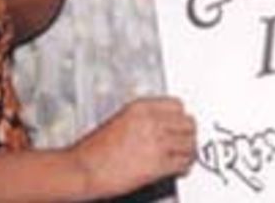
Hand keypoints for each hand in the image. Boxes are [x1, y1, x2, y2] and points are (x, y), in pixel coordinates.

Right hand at [70, 98, 195, 198]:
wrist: (84, 169)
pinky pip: (184, 163)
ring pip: (190, 143)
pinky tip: (180, 167)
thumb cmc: (95, 149)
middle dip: (188, 134)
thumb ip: (144, 119)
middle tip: (186, 141)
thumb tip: (163, 124)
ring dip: (189, 151)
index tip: (181, 124)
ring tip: (184, 156)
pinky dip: (185, 166)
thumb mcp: (120, 120)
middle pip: (188, 123)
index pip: (178, 106)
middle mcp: (152, 122)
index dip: (180, 117)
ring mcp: (156, 143)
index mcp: (141, 108)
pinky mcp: (158, 165)